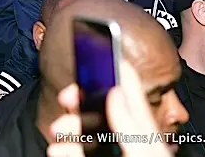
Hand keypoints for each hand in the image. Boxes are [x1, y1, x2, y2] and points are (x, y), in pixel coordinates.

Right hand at [46, 61, 172, 156]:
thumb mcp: (146, 156)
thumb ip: (134, 127)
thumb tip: (116, 92)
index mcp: (142, 134)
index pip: (127, 93)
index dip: (111, 71)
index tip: (93, 57)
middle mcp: (122, 142)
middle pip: (98, 110)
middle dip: (79, 100)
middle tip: (68, 97)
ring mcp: (106, 155)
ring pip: (82, 133)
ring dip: (67, 127)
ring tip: (60, 132)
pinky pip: (72, 151)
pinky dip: (63, 149)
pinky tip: (58, 151)